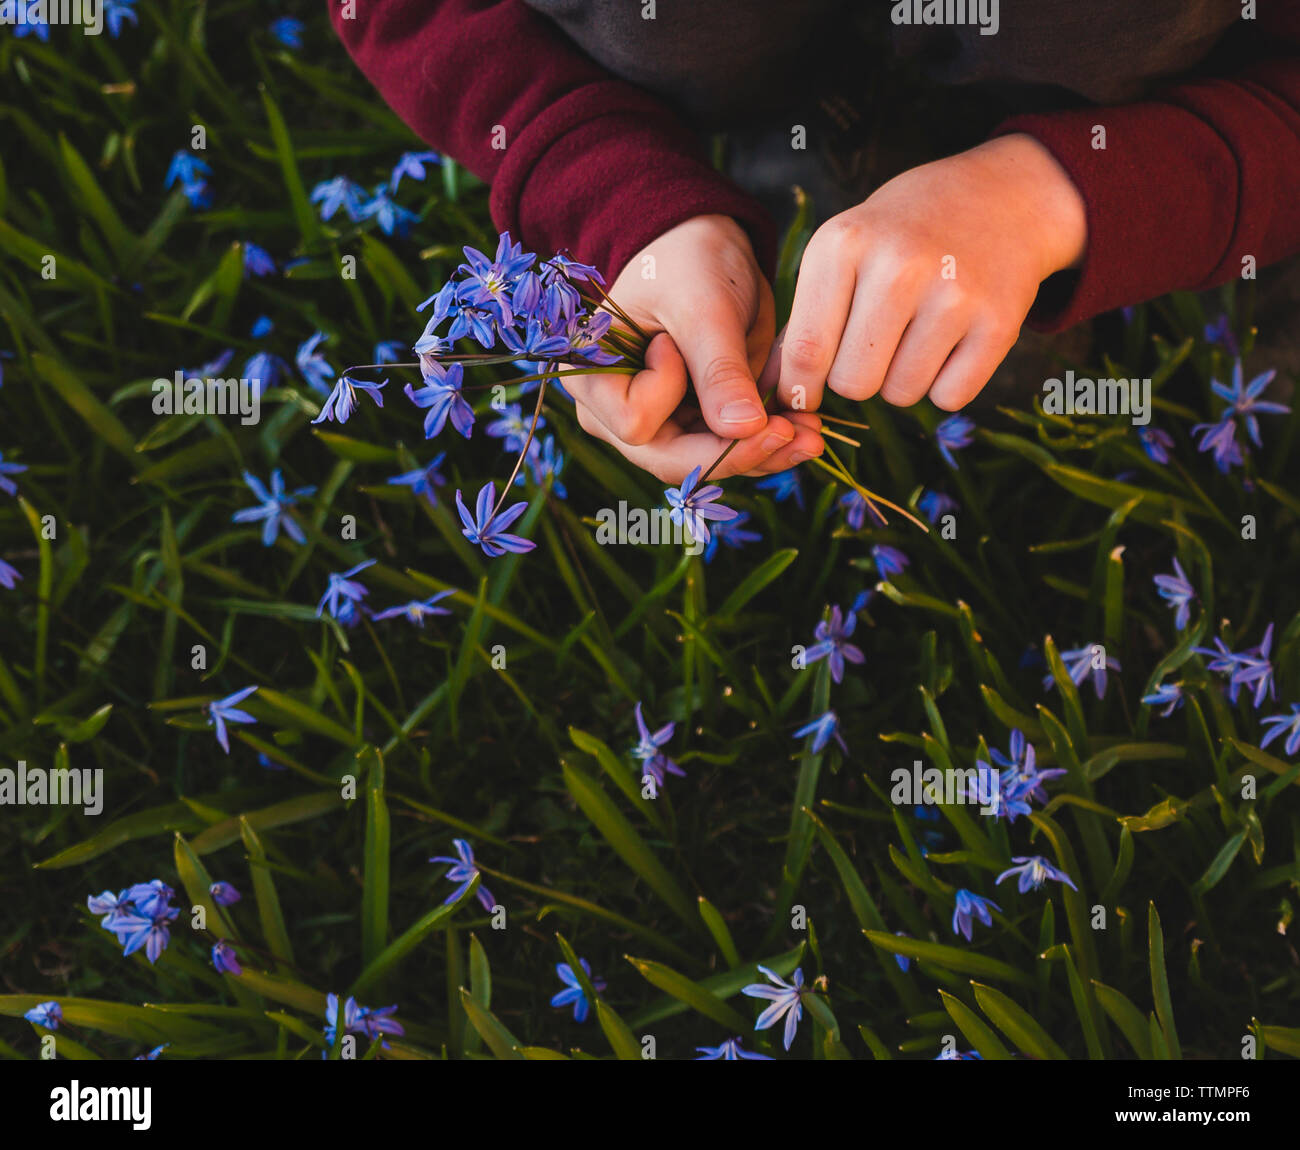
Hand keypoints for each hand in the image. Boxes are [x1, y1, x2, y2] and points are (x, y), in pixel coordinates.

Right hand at [564, 215, 823, 484]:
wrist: (707, 248)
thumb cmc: (686, 260)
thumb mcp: (702, 306)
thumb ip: (718, 369)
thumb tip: (744, 430)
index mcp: (595, 380)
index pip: (636, 423)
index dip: (669, 395)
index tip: (678, 345)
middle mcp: (617, 416)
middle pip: (673, 460)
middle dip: (734, 451)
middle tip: (793, 434)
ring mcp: (659, 426)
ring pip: (709, 465)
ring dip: (762, 453)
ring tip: (812, 435)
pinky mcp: (696, 428)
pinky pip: (731, 451)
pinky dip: (768, 443)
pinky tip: (805, 431)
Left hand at [774, 133, 1087, 412]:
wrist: (1003, 197)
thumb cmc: (904, 232)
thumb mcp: (845, 250)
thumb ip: (806, 319)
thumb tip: (778, 391)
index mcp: (845, 244)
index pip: (807, 350)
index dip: (801, 388)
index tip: (805, 396)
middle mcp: (898, 266)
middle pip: (853, 383)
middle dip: (858, 377)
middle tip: (876, 344)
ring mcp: (953, 294)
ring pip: (900, 394)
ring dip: (902, 380)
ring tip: (915, 334)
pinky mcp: (998, 322)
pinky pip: (949, 397)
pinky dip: (945, 383)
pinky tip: (951, 341)